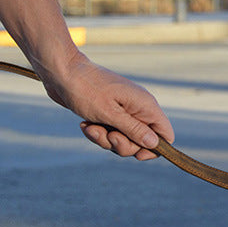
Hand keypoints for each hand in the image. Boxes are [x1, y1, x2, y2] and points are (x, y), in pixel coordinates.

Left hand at [37, 51, 173, 159]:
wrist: (62, 72)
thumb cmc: (86, 89)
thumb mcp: (110, 113)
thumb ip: (134, 129)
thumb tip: (155, 144)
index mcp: (145, 105)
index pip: (165, 133)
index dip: (155, 148)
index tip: (136, 154)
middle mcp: (138, 109)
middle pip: (142, 141)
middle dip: (123, 145)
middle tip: (108, 136)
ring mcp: (123, 111)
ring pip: (123, 139)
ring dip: (105, 139)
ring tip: (91, 127)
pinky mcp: (109, 113)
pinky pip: (110, 133)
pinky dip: (97, 133)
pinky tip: (85, 124)